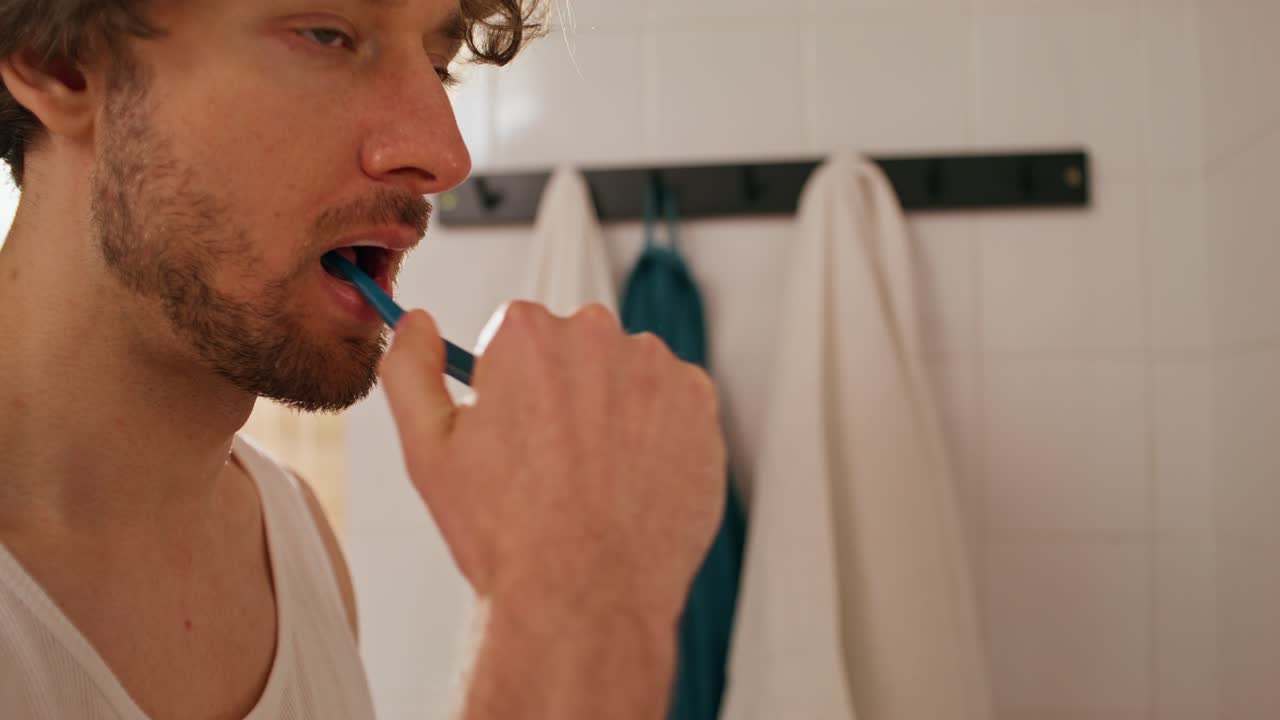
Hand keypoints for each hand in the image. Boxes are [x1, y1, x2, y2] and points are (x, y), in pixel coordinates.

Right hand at [379, 303, 726, 620]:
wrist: (585, 596)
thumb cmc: (509, 535)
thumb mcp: (430, 450)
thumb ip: (411, 369)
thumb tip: (416, 325)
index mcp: (527, 335)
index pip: (519, 333)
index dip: (513, 385)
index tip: (516, 426)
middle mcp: (597, 336)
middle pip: (577, 347)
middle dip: (566, 390)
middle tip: (553, 459)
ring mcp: (656, 369)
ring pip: (628, 374)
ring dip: (615, 408)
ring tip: (594, 477)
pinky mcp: (701, 405)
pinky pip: (675, 404)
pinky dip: (659, 433)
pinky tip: (633, 480)